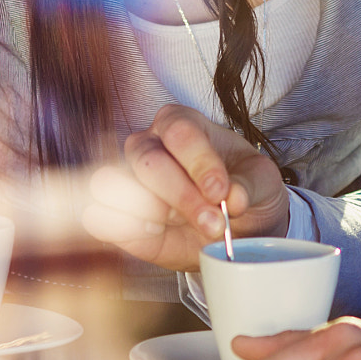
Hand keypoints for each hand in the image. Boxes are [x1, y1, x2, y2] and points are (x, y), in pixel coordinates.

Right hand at [80, 104, 288, 269]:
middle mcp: (149, 145)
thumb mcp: (264, 182)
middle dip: (181, 196)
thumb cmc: (246, 191)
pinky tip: (155, 235)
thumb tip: (234, 198)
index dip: (200, 163)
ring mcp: (127, 179)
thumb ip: (250, 185)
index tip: (221, 193)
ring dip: (145, 210)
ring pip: (110, 182)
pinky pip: (97, 216)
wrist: (238, 228)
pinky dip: (121, 227)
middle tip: (214, 223)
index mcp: (183, 124)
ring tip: (177, 227)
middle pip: (147, 160)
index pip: (180, 132)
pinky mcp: (115, 215)